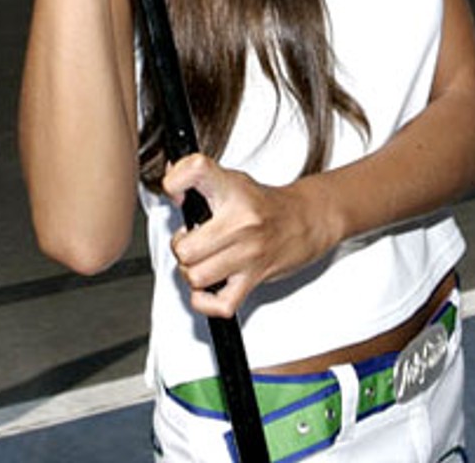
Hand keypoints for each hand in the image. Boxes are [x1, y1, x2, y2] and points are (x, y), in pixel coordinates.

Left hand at [163, 154, 334, 319]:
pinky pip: (219, 304)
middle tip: (193, 239)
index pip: (195, 170)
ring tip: (203, 260)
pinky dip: (206, 301)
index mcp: (232, 189)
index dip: (174, 181)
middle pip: (184, 247)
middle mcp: (241, 221)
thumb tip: (169, 173)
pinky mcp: (253, 280)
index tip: (175, 191)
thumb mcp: (233, 180)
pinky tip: (210, 285)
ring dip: (193, 273)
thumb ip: (198, 178)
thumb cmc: (265, 204)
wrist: (305, 221)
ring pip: (195, 277)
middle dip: (181, 247)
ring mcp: (248, 254)